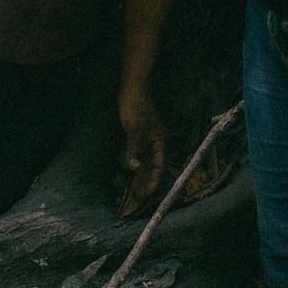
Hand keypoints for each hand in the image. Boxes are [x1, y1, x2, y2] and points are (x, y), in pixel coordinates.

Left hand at [117, 81, 166, 213]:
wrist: (132, 88)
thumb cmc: (136, 106)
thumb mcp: (134, 129)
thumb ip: (134, 149)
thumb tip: (134, 168)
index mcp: (159, 141)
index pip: (157, 167)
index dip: (152, 182)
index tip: (146, 195)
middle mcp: (154, 142)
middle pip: (151, 168)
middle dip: (144, 183)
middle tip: (137, 200)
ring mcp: (146, 138)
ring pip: (144, 162)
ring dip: (139, 176)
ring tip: (133, 192)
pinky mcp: (137, 134)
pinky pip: (137, 155)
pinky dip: (133, 165)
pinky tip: (129, 172)